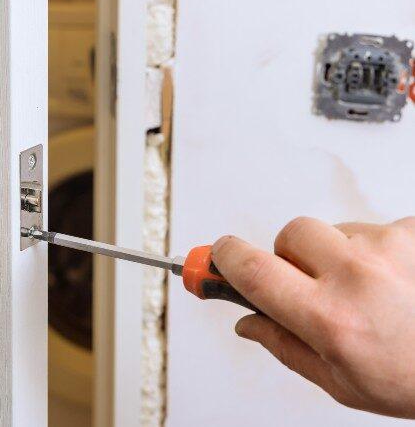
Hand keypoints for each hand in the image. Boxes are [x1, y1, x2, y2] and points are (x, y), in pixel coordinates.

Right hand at [212, 217, 414, 418]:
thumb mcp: (341, 382)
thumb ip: (285, 347)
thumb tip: (247, 323)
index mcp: (330, 318)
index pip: (253, 270)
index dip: (224, 259)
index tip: (215, 256)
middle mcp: (358, 276)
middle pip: (291, 235)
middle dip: (289, 255)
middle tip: (308, 282)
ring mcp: (391, 249)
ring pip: (335, 230)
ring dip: (338, 253)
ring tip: (368, 289)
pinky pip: (375, 228)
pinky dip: (377, 250)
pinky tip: (395, 280)